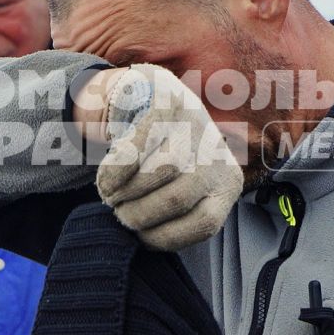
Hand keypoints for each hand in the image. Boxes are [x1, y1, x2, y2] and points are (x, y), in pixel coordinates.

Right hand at [90, 64, 243, 250]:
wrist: (150, 97)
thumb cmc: (163, 156)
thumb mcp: (180, 188)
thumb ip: (173, 213)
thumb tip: (143, 237)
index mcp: (227, 182)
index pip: (205, 224)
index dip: (166, 237)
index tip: (141, 235)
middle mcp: (217, 153)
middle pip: (177, 199)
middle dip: (138, 215)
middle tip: (121, 213)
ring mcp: (195, 125)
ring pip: (160, 173)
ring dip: (125, 193)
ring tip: (111, 195)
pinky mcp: (167, 105)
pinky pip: (137, 148)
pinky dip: (115, 171)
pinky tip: (107, 179)